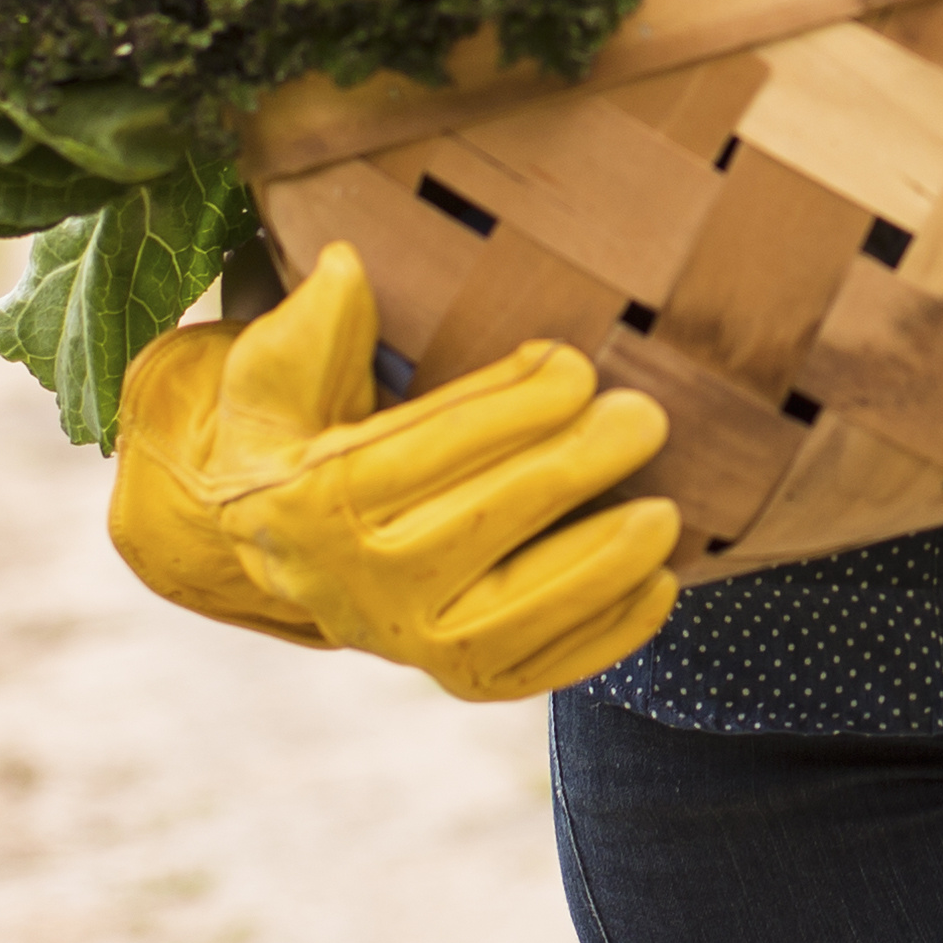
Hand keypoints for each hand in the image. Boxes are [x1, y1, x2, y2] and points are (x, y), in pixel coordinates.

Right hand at [106, 239, 682, 699]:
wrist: (279, 540)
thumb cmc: (295, 432)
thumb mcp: (275, 371)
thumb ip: (309, 324)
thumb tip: (344, 265)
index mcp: (313, 503)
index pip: (420, 452)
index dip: (506, 408)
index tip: (574, 364)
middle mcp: (357, 587)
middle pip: (479, 527)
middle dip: (569, 471)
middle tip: (643, 418)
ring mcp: (410, 645)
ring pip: (513, 615)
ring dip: (598, 568)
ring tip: (667, 514)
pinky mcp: (459, 677)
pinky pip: (537, 670)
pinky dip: (603, 638)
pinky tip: (660, 587)